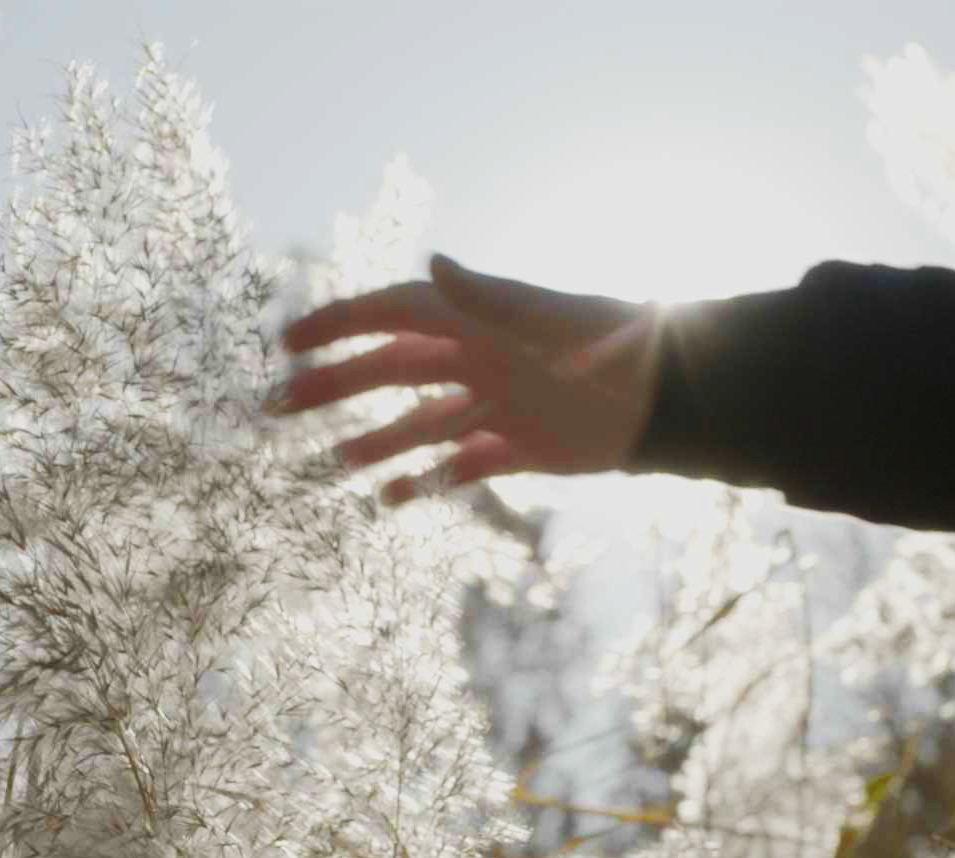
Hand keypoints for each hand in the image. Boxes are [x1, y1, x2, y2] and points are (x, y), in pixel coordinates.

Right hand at [271, 254, 662, 505]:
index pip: (390, 314)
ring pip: (418, 423)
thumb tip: (430, 260)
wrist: (674, 399)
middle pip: (390, 371)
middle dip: (335, 386)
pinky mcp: (518, 448)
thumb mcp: (548, 319)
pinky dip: (426, 481)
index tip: (290, 341)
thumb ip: (487, 297)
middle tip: (280, 408)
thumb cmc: (614, 345)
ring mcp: (494, 405)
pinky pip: (460, 465)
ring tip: (330, 461)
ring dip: (374, 440)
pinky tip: (391, 498)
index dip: (338, 325)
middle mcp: (476, 359)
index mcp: (476, 320)